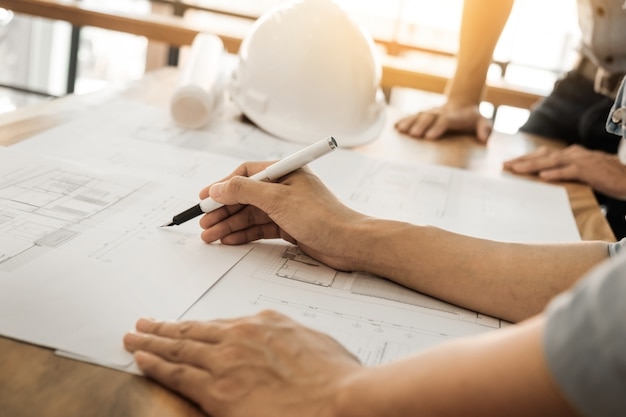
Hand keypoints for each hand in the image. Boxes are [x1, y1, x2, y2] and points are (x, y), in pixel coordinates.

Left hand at [123, 311, 362, 416]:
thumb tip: (276, 344)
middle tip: (144, 323)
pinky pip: (176, 373)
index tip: (184, 325)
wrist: (342, 397)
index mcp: (263, 323)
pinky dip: (155, 363)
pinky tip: (141, 358)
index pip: (220, 324)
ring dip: (152, 342)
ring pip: (178, 348)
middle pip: (192, 331)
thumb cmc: (336, 374)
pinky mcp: (218, 390)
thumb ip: (284, 339)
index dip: (197, 326)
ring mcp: (227, 361)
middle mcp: (240, 336)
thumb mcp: (311, 342)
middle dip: (164, 328)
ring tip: (134, 337)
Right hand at [198, 162, 369, 271]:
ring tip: (210, 236)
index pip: (245, 174)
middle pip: (245, 196)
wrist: (350, 243)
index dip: (222, 186)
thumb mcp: (277, 200)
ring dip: (230, 224)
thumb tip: (217, 188)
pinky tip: (229, 240)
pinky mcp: (290, 226)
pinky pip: (260, 227)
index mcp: (284, 172)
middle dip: (223, 210)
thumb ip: (244, 191)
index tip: (204, 199)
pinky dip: (244, 233)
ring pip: (250, 214)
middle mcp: (284, 188)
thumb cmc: (322, 217)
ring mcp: (287, 208)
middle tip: (203, 223)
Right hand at [394, 102, 491, 141]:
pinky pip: (413, 116)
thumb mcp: (484, 122)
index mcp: (455, 116)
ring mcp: (432, 112)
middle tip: (414, 135)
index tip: (429, 137)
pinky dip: (404, 120)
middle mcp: (441, 112)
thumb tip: (483, 139)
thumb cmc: (472, 119)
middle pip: (430, 117)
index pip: (445, 120)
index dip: (437, 127)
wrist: (463, 103)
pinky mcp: (425, 114)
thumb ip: (485, 129)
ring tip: (401, 131)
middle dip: (421, 125)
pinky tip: (396, 127)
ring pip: (420, 115)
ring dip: (410, 122)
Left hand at [503, 145, 625, 198]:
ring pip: (552, 161)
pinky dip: (556, 173)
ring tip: (517, 169)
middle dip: (523, 160)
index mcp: (572, 154)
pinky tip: (543, 177)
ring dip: (533, 165)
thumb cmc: (607, 177)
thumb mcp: (583, 173)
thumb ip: (566, 172)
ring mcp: (582, 161)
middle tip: (506, 166)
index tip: (510, 163)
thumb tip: (546, 176)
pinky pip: (570, 171)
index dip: (527, 158)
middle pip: (544, 156)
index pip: (544, 155)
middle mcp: (574, 154)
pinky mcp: (589, 170)